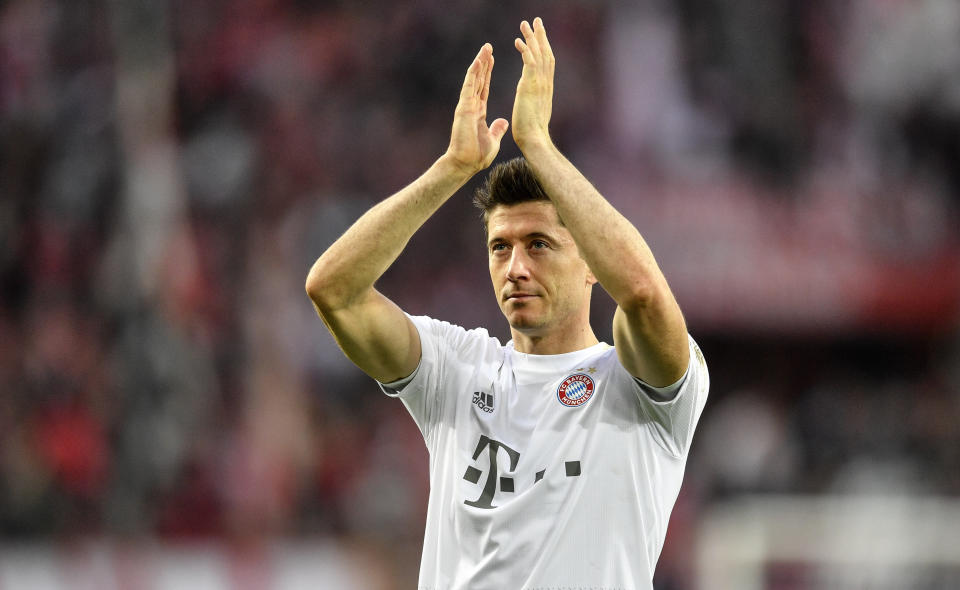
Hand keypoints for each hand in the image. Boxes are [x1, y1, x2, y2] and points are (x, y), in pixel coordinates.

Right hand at [444, 43, 509, 174]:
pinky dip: (473, 74)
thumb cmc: (476, 156)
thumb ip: (496, 129)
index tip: (492, 59)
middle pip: (477, 79)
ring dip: (479, 63)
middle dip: (483, 63)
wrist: (465, 164)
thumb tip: (503, 122)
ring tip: (485, 48)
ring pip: (473, 79)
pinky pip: (469, 87)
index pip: (483, 87)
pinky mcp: (464, 108)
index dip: (487, 73)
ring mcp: (466, 106)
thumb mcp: (492, 139)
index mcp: (478, 111)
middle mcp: (471, 105)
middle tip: (488, 47)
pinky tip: (478, 61)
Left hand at [511, 17, 554, 150]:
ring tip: (525, 23)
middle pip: (545, 53)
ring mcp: (539, 83)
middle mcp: (545, 83)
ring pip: (538, 54)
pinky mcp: (530, 85)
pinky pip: (529, 62)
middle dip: (541, 35)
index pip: (546, 63)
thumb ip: (533, 104)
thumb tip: (531, 104)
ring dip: (532, 37)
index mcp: (545, 89)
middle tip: (536, 20)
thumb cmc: (532, 133)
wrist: (534, 139)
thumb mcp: (534, 114)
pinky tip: (517, 41)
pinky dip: (524, 49)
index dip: (543, 47)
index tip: (539, 36)